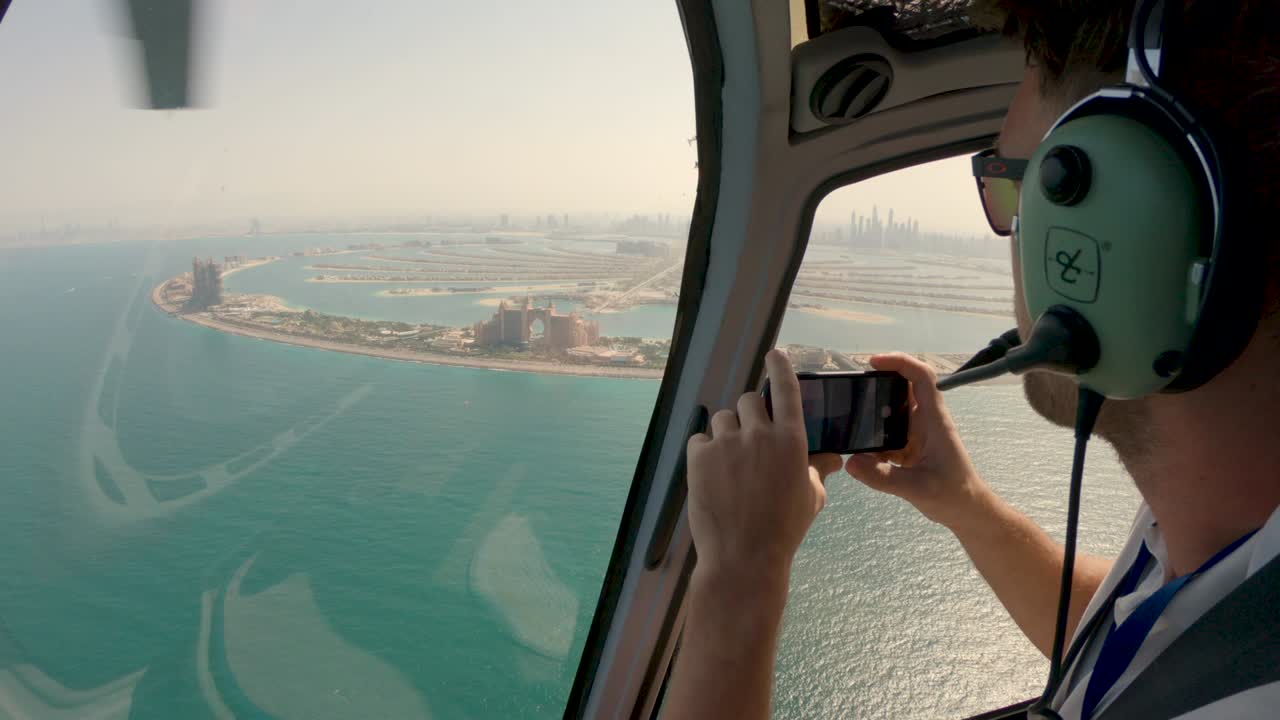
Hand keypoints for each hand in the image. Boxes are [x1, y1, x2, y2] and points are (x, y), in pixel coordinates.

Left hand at [686, 349, 842, 584]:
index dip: (779, 368)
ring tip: (731, 464)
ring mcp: (727, 444)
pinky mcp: (699, 457)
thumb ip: (819, 469)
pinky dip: (704, 452)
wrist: (744, 556)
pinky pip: (699, 440)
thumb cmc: (784, 529)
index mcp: (791, 441)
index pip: (786, 390)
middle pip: (748, 400)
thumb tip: (833, 456)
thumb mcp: (811, 497)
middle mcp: (759, 434)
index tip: (773, 354)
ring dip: (726, 433)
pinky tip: (712, 475)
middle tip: (749, 440)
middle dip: (749, 415)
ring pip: (722, 419)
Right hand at [845, 353, 992, 530]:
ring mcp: (918, 433)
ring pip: (894, 408)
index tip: (873, 362)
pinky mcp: (910, 446)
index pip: (922, 377)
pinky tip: (858, 444)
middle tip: (851, 387)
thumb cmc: (953, 495)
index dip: (900, 362)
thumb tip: (850, 462)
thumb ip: (883, 477)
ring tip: (848, 413)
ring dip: (874, 408)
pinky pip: (888, 430)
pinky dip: (873, 433)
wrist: (967, 511)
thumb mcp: (918, 488)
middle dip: (879, 382)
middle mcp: (926, 420)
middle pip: (903, 387)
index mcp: (934, 420)